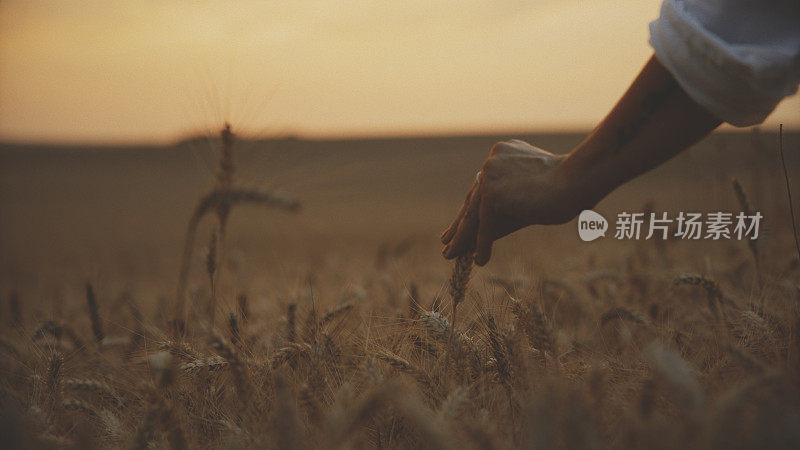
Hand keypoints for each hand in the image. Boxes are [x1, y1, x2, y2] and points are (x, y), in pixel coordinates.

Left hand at [440, 140, 582, 265]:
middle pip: (473, 200)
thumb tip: (480, 239)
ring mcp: (490, 173)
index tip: (458, 224)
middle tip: (446, 242)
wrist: (581, 179)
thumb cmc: (567, 190)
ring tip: (452, 255)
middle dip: (460, 224)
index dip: (470, 208)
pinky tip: (479, 259)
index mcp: (502, 155)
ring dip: (463, 237)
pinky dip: (481, 243)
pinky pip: (484, 223)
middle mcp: (492, 160)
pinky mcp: (492, 191)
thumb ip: (505, 212)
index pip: (481, 187)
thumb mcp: (529, 200)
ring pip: (474, 213)